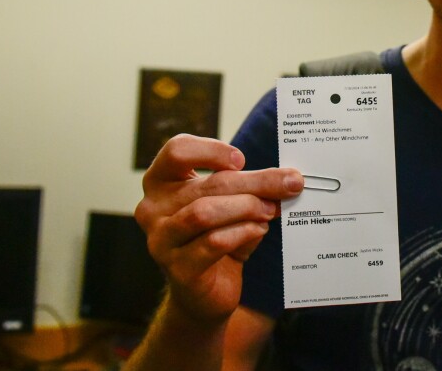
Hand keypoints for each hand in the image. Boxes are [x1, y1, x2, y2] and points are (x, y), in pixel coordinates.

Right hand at [134, 134, 303, 322]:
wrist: (203, 291)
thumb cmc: (214, 235)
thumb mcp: (226, 203)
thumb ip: (246, 187)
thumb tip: (287, 179)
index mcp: (160, 182)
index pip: (176, 151)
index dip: (210, 150)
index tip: (241, 160)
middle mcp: (152, 208)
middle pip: (207, 184)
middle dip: (255, 182)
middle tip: (290, 183)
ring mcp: (161, 240)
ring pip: (206, 212)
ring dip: (247, 207)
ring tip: (271, 210)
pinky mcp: (177, 269)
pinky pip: (214, 243)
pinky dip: (243, 233)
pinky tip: (259, 230)